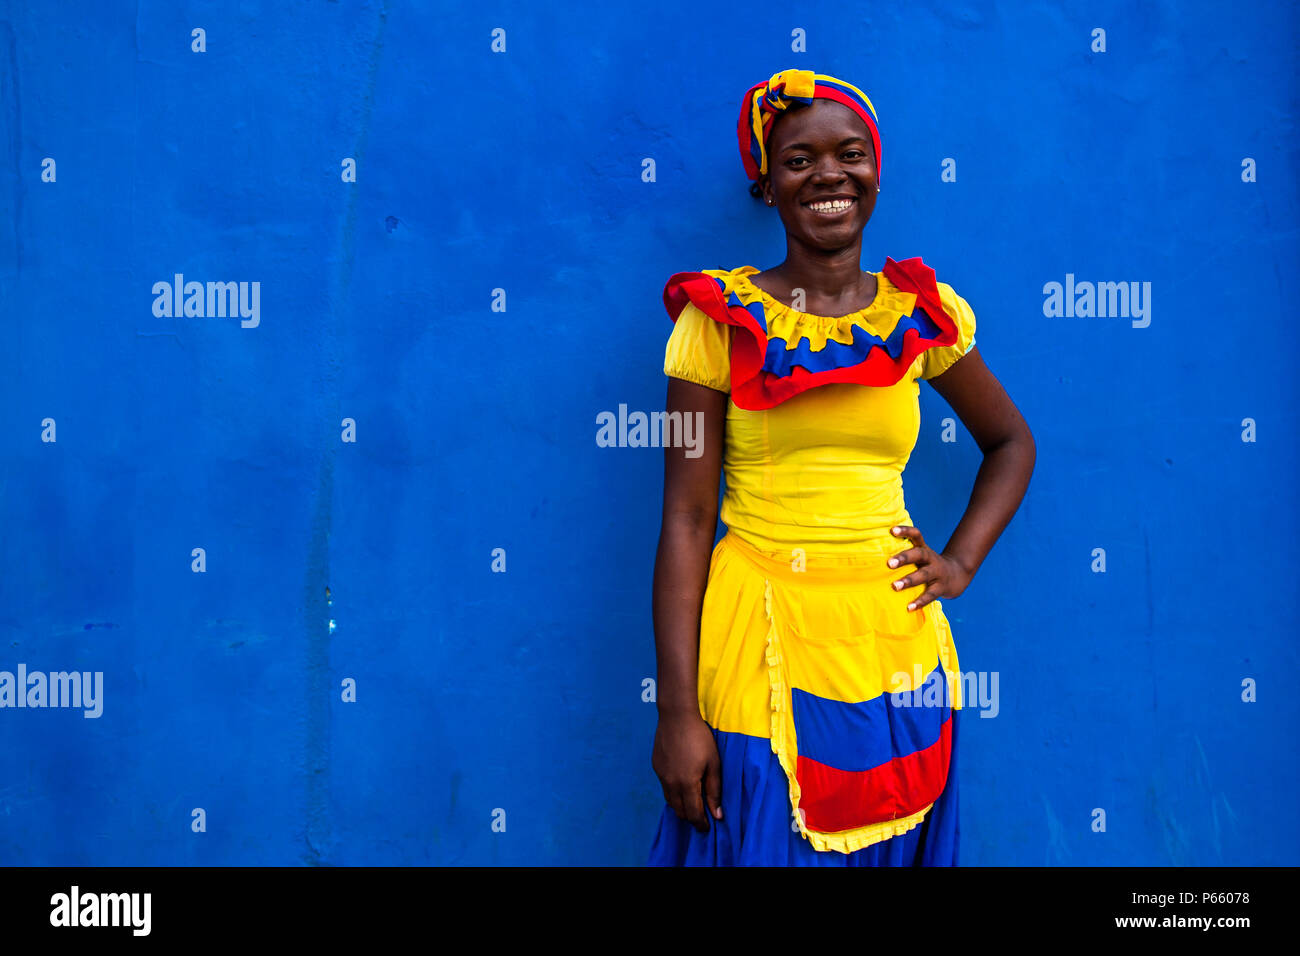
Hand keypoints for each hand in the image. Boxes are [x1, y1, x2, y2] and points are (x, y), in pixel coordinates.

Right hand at [651, 711, 722, 832]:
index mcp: (687, 784)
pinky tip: (682, 784)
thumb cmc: (699, 738)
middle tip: (702, 816)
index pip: (693, 814)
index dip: (701, 824)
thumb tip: (717, 814)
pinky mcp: (656, 767)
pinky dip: (673, 792)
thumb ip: (714, 790)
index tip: (707, 827)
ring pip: (670, 801)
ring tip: (692, 801)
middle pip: (679, 811)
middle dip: (690, 817)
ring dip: (681, 805)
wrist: (676, 716)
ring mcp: (661, 775)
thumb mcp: (713, 763)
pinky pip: (665, 787)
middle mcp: (671, 783)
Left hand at [886, 524, 971, 610]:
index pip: (916, 535)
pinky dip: (920, 601)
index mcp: (924, 549)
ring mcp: (938, 573)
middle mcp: (931, 559)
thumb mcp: (920, 556)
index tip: (892, 530)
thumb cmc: (928, 565)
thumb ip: (904, 555)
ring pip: (924, 575)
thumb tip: (873, 557)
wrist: (957, 576)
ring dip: (909, 580)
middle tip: (889, 563)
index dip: (905, 531)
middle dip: (904, 558)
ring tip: (895, 586)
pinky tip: (909, 607)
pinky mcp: (941, 588)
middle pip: (919, 554)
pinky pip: (930, 595)